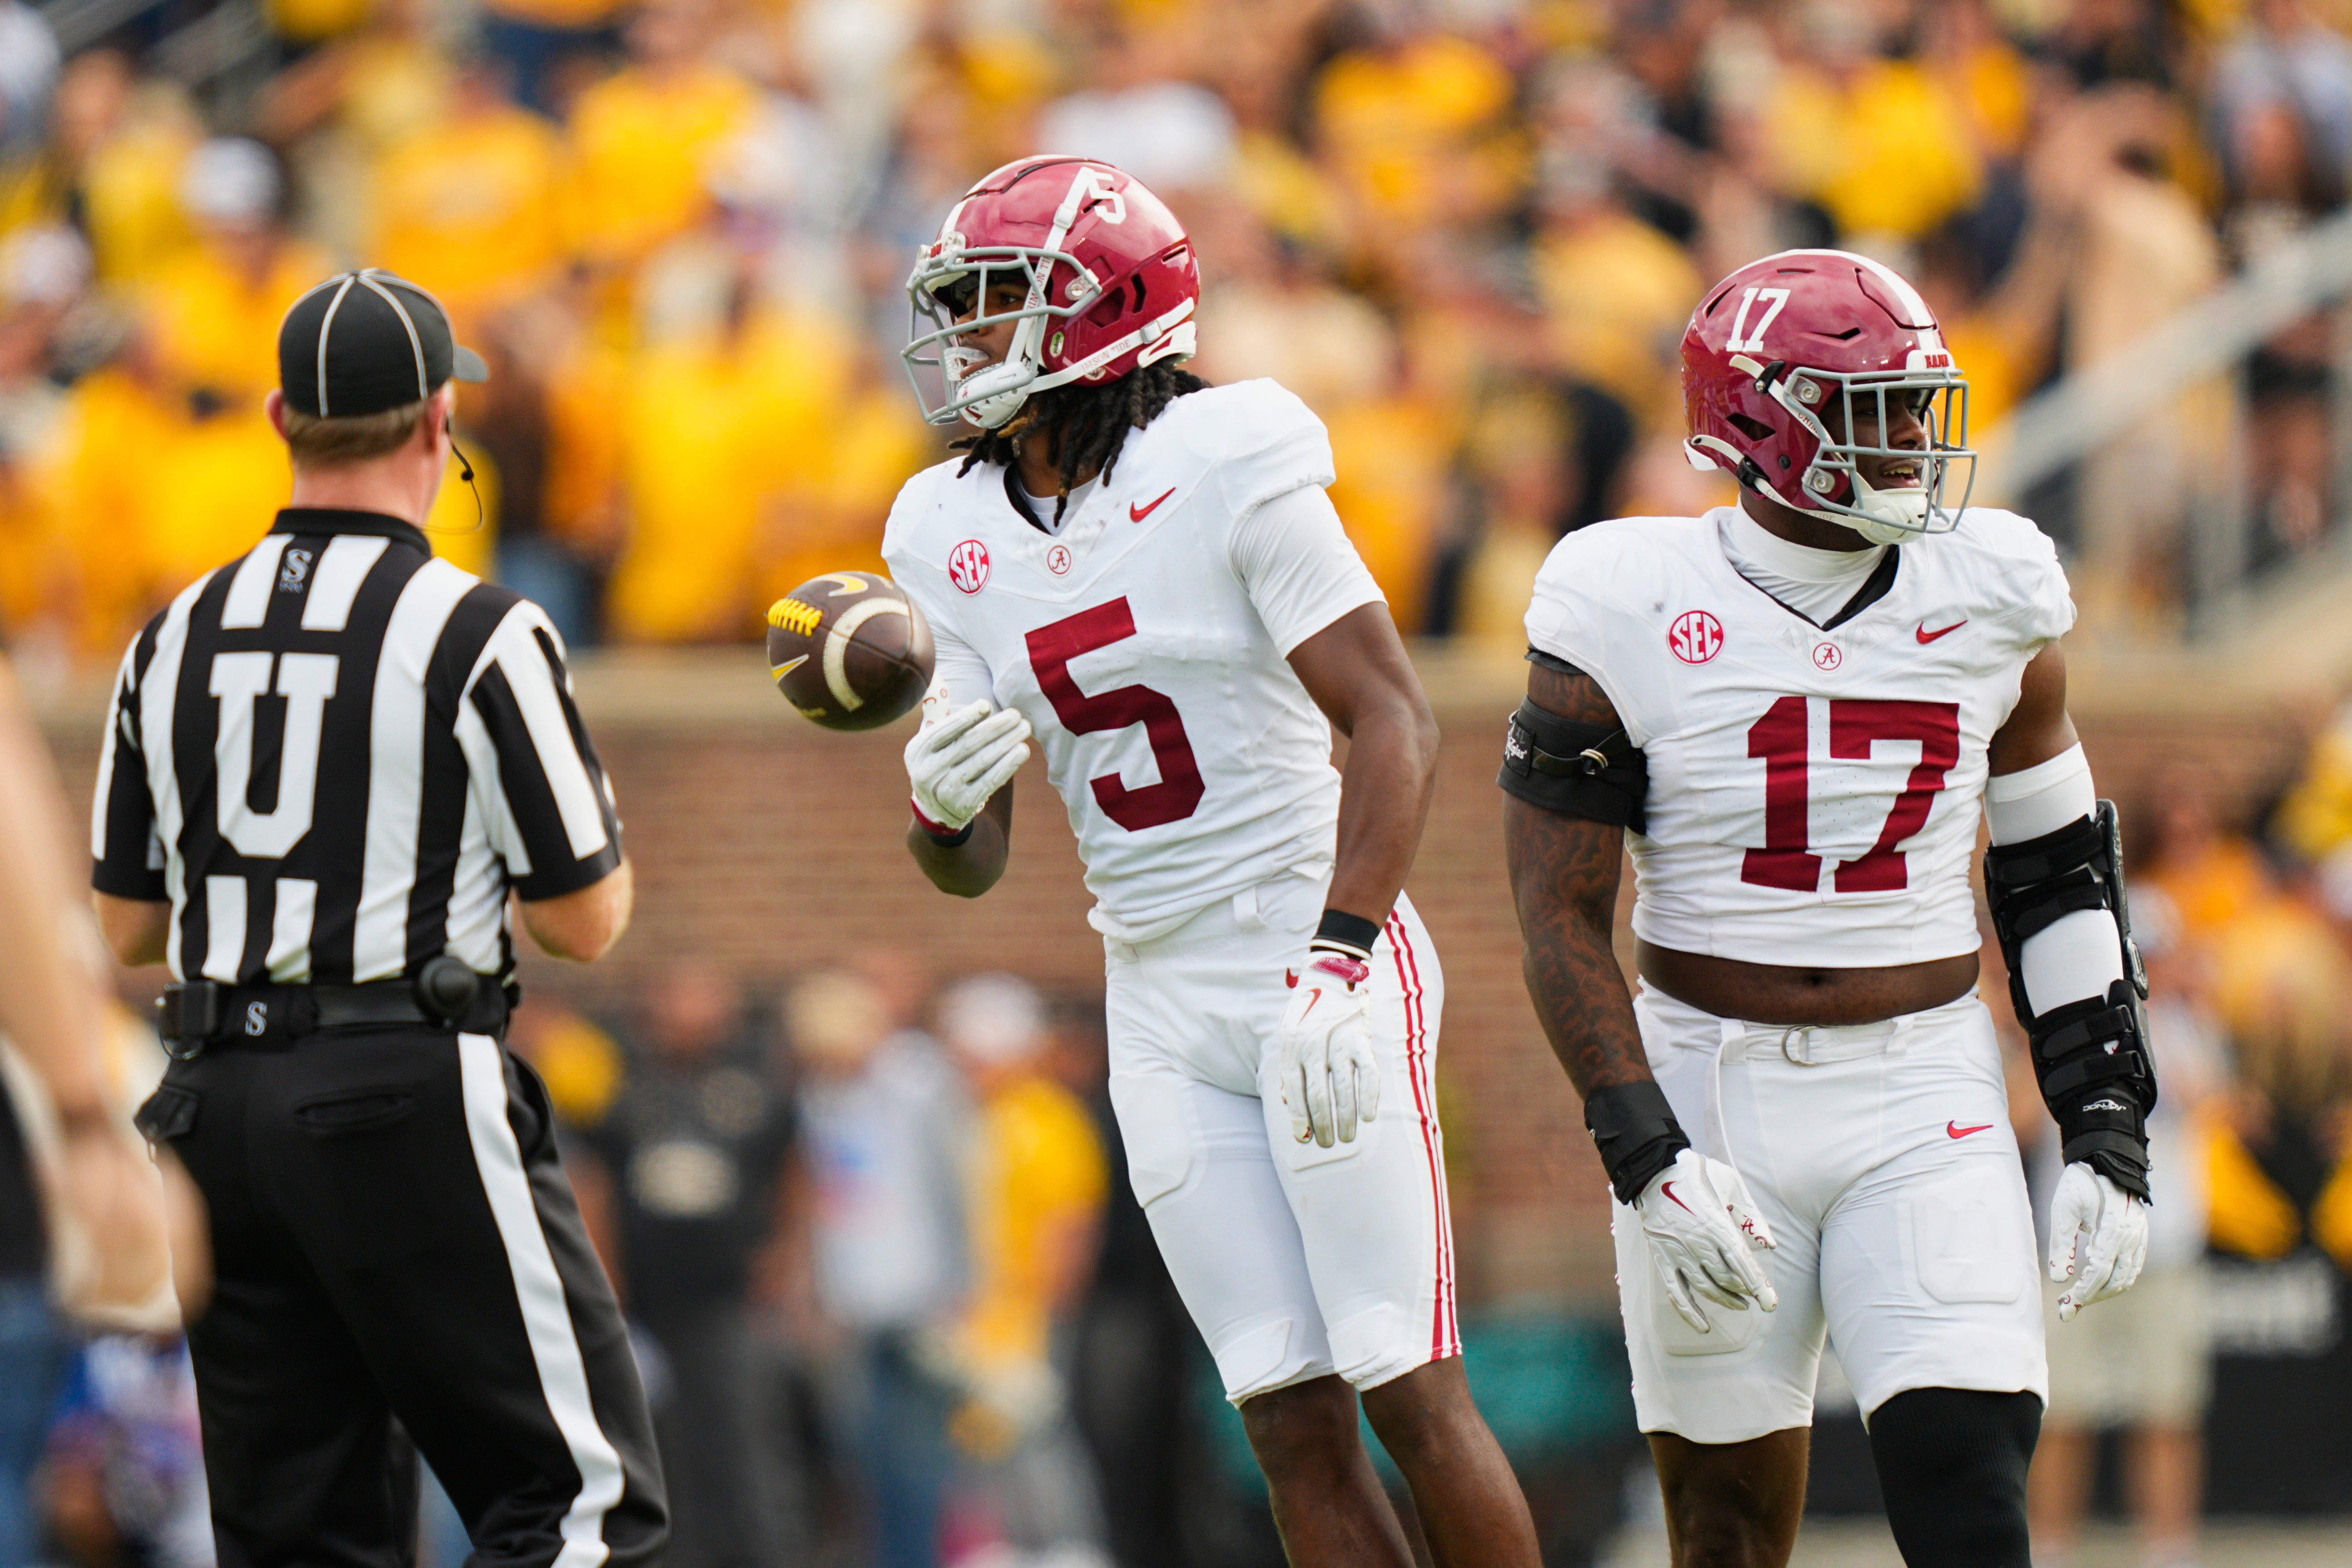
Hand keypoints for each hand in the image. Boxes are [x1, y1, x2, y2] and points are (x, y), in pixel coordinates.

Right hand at [905, 680, 1029, 832]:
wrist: (937, 809)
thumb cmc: (939, 762)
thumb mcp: (929, 742)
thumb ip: (937, 715)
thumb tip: (938, 677)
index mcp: (918, 750)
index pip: (943, 731)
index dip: (966, 717)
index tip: (987, 705)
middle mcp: (928, 771)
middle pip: (967, 744)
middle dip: (995, 728)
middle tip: (1016, 714)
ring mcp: (946, 790)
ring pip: (982, 761)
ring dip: (1007, 743)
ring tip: (1025, 728)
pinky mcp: (964, 804)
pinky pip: (990, 781)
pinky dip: (1008, 765)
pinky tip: (1021, 751)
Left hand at [1275, 952, 1380, 1146]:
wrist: (1331, 974)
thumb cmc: (1307, 1013)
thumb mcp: (1288, 1036)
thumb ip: (1290, 1071)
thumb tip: (1290, 1110)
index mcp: (1292, 1047)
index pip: (1294, 1093)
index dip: (1299, 1120)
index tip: (1304, 1140)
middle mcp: (1313, 1046)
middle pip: (1319, 1097)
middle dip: (1323, 1126)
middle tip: (1327, 1145)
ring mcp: (1339, 1041)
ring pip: (1343, 1090)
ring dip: (1346, 1120)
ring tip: (1347, 1139)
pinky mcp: (1362, 1038)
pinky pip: (1368, 1073)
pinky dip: (1369, 1097)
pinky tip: (1370, 1117)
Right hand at [1635, 1147, 1778, 1332]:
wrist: (1654, 1169)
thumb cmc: (1697, 1174)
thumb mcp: (1731, 1184)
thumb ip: (1752, 1216)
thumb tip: (1770, 1246)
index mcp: (1716, 1224)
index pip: (1742, 1264)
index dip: (1758, 1286)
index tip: (1770, 1303)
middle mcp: (1696, 1243)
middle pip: (1726, 1278)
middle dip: (1745, 1292)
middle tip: (1758, 1297)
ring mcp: (1677, 1252)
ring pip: (1705, 1287)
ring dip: (1725, 1300)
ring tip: (1740, 1306)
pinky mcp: (1662, 1258)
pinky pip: (1675, 1292)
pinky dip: (1689, 1312)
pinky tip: (1703, 1327)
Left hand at [2047, 1161, 2147, 1319]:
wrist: (2106, 1160)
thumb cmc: (2082, 1182)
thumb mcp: (2064, 1209)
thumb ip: (2062, 1245)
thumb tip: (2059, 1279)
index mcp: (2114, 1229)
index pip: (2100, 1271)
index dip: (2084, 1291)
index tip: (2066, 1304)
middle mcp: (2132, 1237)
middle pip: (2116, 1280)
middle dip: (2092, 1297)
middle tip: (2067, 1307)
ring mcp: (2140, 1237)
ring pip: (2127, 1277)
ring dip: (2104, 1292)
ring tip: (2078, 1297)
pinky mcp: (2140, 1237)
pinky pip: (2132, 1267)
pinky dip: (2116, 1280)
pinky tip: (2096, 1281)